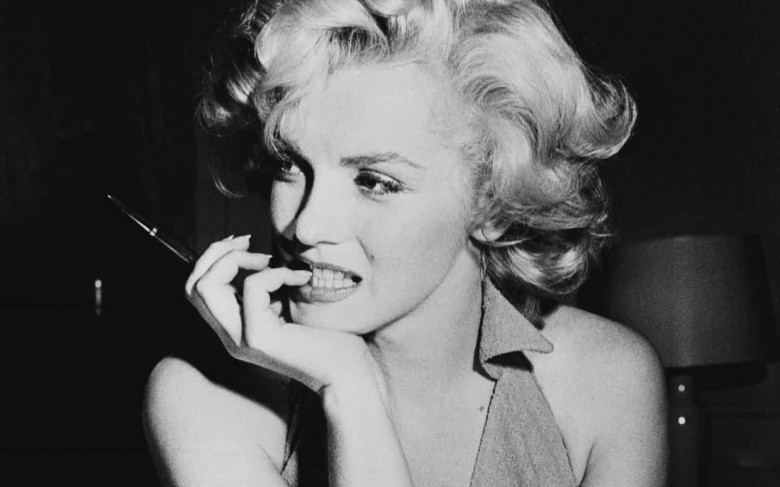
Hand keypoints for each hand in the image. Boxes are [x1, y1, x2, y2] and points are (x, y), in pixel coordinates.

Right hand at [185, 235, 382, 396]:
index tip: (245, 244)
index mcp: (235, 328)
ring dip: (237, 260)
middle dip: (217, 253)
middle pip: (193, 285)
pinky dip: (275, 273)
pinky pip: (252, 288)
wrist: (349, 373)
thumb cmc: (329, 339)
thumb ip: (268, 290)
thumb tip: (260, 256)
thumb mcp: (289, 307)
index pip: (196, 289)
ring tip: (270, 260)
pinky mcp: (260, 338)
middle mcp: (230, 337)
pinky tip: (301, 278)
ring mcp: (241, 340)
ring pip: (207, 286)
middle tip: (249, 243)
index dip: (213, 258)